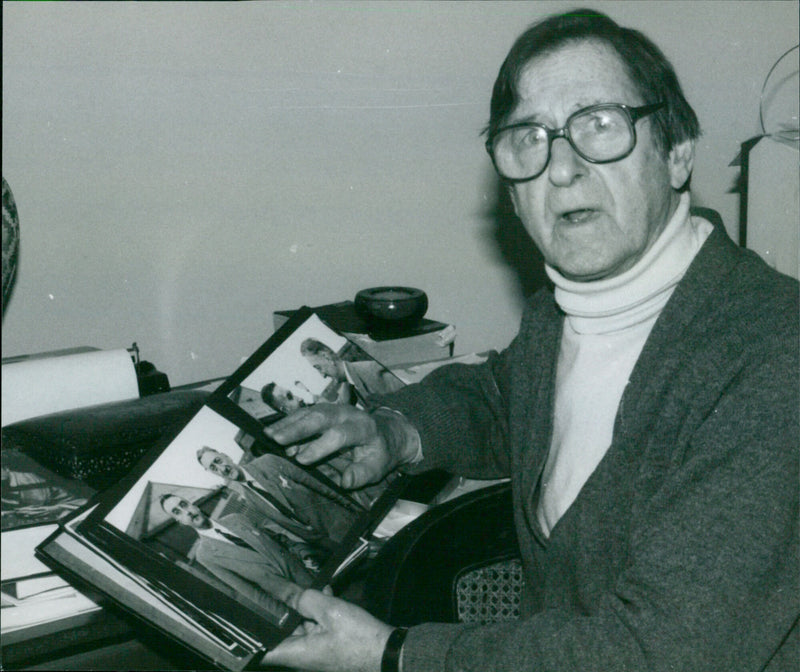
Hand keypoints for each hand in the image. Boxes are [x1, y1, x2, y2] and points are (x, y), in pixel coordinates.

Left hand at [261, 589, 393, 671]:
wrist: (388, 652)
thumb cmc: (360, 639)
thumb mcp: (331, 612)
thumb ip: (306, 599)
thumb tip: (288, 592)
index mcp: (297, 653)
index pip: (262, 651)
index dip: (251, 636)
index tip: (241, 618)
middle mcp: (302, 656)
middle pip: (281, 633)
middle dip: (279, 611)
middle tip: (272, 589)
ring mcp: (315, 652)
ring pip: (299, 627)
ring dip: (301, 608)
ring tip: (302, 586)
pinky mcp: (328, 646)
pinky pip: (316, 627)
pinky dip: (317, 612)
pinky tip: (324, 593)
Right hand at [264, 404, 416, 488]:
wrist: (385, 432)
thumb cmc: (379, 453)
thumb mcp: (378, 467)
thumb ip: (362, 474)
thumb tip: (345, 482)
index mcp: (363, 428)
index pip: (340, 435)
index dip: (320, 446)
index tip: (301, 460)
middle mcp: (347, 413)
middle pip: (320, 417)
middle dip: (297, 428)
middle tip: (275, 439)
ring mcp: (334, 409)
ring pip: (309, 412)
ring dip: (288, 423)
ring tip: (268, 435)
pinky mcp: (324, 410)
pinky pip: (305, 413)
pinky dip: (288, 422)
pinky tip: (273, 431)